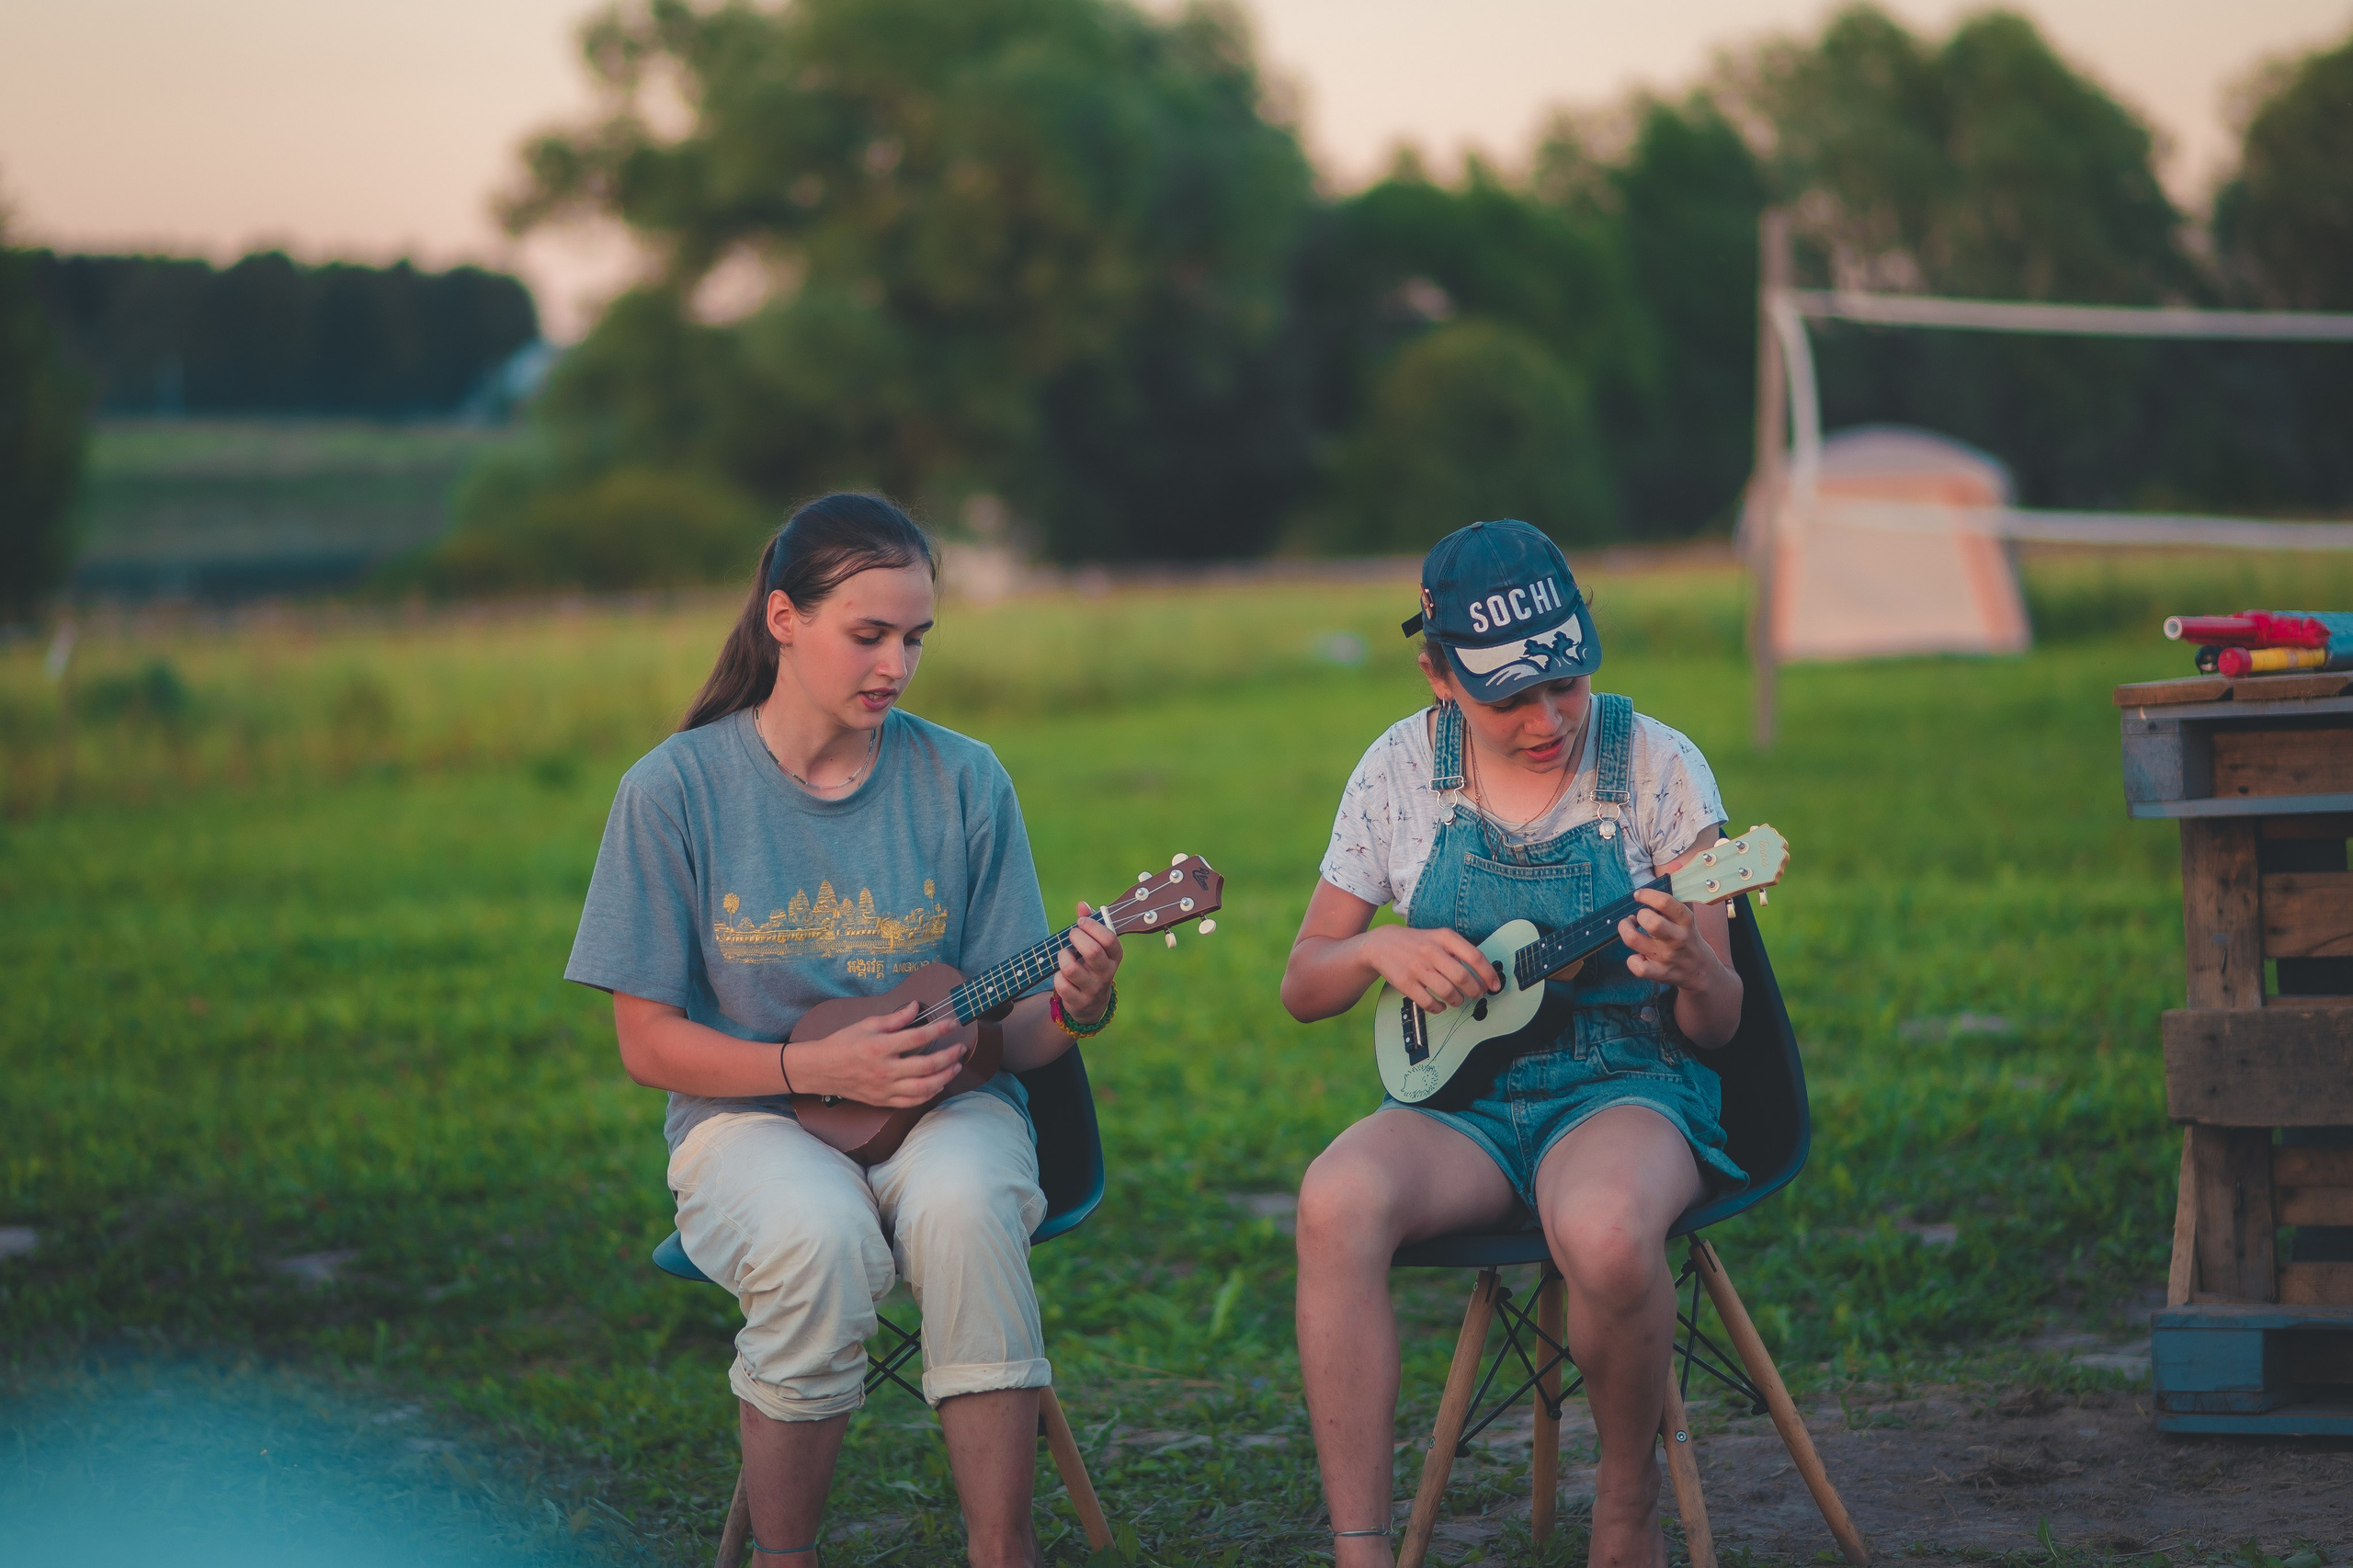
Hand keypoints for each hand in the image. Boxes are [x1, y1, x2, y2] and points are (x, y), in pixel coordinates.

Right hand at [788, 1001, 966, 1106]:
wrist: (820, 1070)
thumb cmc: (843, 1044)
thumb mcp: (867, 1024)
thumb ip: (895, 1018)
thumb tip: (916, 1007)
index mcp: (881, 1047)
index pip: (918, 1037)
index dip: (939, 1029)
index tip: (952, 1023)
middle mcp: (885, 1070)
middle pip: (927, 1066)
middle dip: (949, 1056)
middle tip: (960, 1049)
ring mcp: (884, 1088)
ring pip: (923, 1088)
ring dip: (944, 1078)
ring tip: (955, 1067)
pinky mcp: (882, 1101)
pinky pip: (911, 1102)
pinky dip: (928, 1094)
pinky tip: (937, 1085)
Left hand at [1054, 901, 1123, 1024]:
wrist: (1092, 1002)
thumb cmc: (1091, 964)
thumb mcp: (1095, 944)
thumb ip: (1090, 923)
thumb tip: (1082, 905)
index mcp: (1115, 956)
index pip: (1109, 938)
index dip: (1092, 926)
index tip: (1080, 922)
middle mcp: (1107, 973)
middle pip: (1092, 952)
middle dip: (1076, 938)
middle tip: (1071, 935)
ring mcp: (1093, 989)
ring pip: (1071, 968)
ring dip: (1062, 957)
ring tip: (1064, 954)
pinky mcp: (1079, 1002)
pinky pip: (1062, 985)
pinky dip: (1057, 976)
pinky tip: (1061, 974)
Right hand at [1364, 924, 1500, 1012]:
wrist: (1381, 944)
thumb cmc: (1417, 943)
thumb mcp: (1438, 937)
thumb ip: (1459, 951)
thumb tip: (1484, 975)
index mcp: (1443, 937)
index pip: (1474, 956)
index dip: (1488, 974)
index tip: (1495, 986)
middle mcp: (1431, 951)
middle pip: (1463, 977)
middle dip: (1475, 991)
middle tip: (1477, 995)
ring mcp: (1417, 967)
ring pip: (1447, 992)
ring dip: (1458, 1000)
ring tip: (1458, 1000)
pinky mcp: (1405, 983)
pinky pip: (1429, 1002)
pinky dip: (1439, 1008)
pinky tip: (1441, 1005)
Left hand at [1618, 889, 1721, 990]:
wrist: (1701, 971)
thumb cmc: (1687, 939)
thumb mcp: (1686, 920)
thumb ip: (1669, 907)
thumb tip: (1645, 893)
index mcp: (1686, 921)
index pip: (1665, 902)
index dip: (1647, 895)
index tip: (1638, 895)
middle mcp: (1677, 938)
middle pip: (1650, 922)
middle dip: (1639, 915)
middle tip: (1638, 918)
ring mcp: (1667, 957)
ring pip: (1634, 940)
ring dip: (1626, 930)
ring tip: (1630, 929)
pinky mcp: (1659, 973)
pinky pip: (1635, 965)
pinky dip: (1632, 959)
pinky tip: (1638, 955)